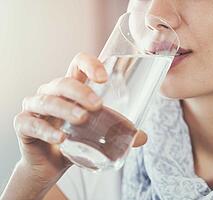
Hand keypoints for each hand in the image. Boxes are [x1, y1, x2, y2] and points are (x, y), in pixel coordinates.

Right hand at [13, 52, 146, 183]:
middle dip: (80, 92)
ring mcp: (35, 107)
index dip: (90, 64)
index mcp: (71, 89)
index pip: (77, 65)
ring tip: (82, 119)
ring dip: (66, 109)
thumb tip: (142, 137)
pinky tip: (61, 138)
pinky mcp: (24, 124)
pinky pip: (31, 123)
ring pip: (48, 100)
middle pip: (63, 82)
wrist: (50, 164)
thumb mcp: (96, 132)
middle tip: (97, 105)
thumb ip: (116, 131)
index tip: (104, 78)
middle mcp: (51, 93)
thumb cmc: (74, 140)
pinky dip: (46, 130)